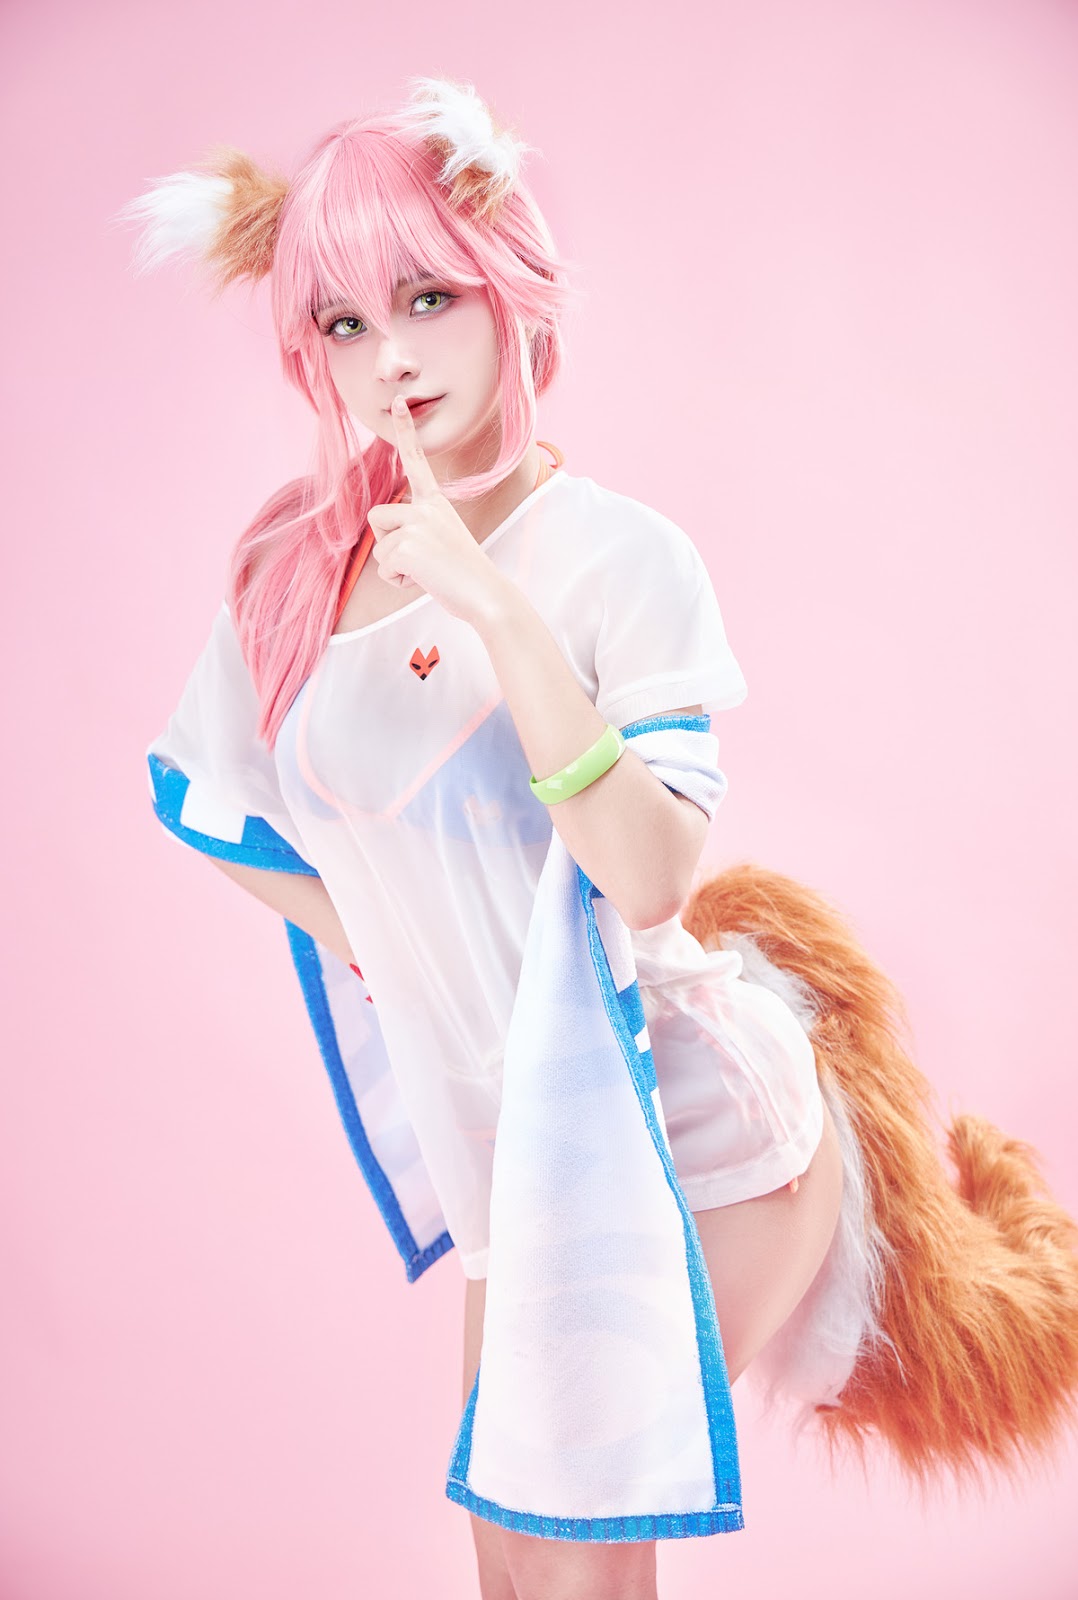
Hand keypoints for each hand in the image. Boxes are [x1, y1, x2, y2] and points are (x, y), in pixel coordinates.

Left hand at [365, 396, 505, 627]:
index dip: (405, 431)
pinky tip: (424, 580)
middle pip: (377, 516)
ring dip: (394, 565)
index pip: (416, 461)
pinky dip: (397, 581)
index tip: (396, 402)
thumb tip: (392, 544)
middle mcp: (425, 507)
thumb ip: (418, 529)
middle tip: (421, 558)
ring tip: (427, 570)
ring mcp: (416, 525)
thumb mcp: (441, 539)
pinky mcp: (407, 546)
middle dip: (387, 542)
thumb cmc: (464, 574)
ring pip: (379, 545)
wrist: (486, 593)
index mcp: (436, 501)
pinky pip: (383, 567)